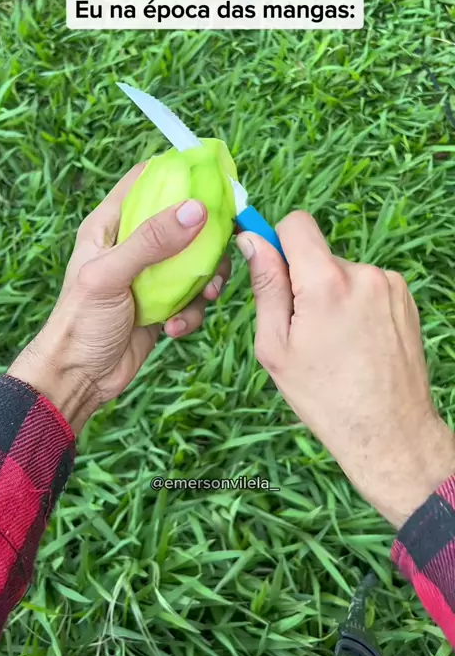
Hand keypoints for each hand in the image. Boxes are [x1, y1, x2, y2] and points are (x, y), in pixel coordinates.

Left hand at [9, 163, 229, 433]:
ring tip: (203, 296)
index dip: (178, 171)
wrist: (79, 379)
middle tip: (224, 247)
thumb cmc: (80, 322)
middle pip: (182, 220)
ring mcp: (150, 275)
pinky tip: (174, 327)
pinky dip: (191, 312)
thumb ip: (152, 241)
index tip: (212, 176)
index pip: (145, 180)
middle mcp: (132, 244)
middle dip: (206, 235)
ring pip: (196, 260)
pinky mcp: (164, 304)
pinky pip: (193, 297)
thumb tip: (196, 208)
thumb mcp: (111, 275)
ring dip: (206, 279)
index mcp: (110, 225)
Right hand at [237, 212, 454, 527]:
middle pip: (318, 254)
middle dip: (304, 281)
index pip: (296, 223)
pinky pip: (366, 285)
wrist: (389, 432)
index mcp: (326, 283)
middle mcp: (364, 274)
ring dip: (332, 295)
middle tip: (305, 330)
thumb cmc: (324, 397)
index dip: (278, 241)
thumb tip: (251, 240)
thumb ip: (265, 285)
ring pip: (342, 272)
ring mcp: (390, 284)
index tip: (273, 270)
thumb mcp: (275, 346)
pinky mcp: (405, 297)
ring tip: (336, 342)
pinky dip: (356, 304)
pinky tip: (358, 342)